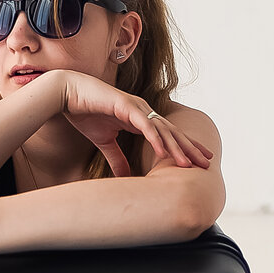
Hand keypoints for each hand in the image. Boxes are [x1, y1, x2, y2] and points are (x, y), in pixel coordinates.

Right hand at [53, 71, 215, 178]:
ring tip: (189, 163)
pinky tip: (163, 151)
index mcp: (141, 119)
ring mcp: (136, 107)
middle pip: (172, 132)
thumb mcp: (104, 141)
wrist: (66, 94)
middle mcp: (143, 111)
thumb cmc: (85, 113)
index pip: (169, 135)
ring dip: (176, 147)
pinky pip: (144, 125)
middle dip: (190, 148)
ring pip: (162, 130)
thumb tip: (124, 178)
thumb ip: (117, 158)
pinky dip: (155, 138)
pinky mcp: (125, 106)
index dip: (185, 146)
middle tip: (207, 163)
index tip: (199, 160)